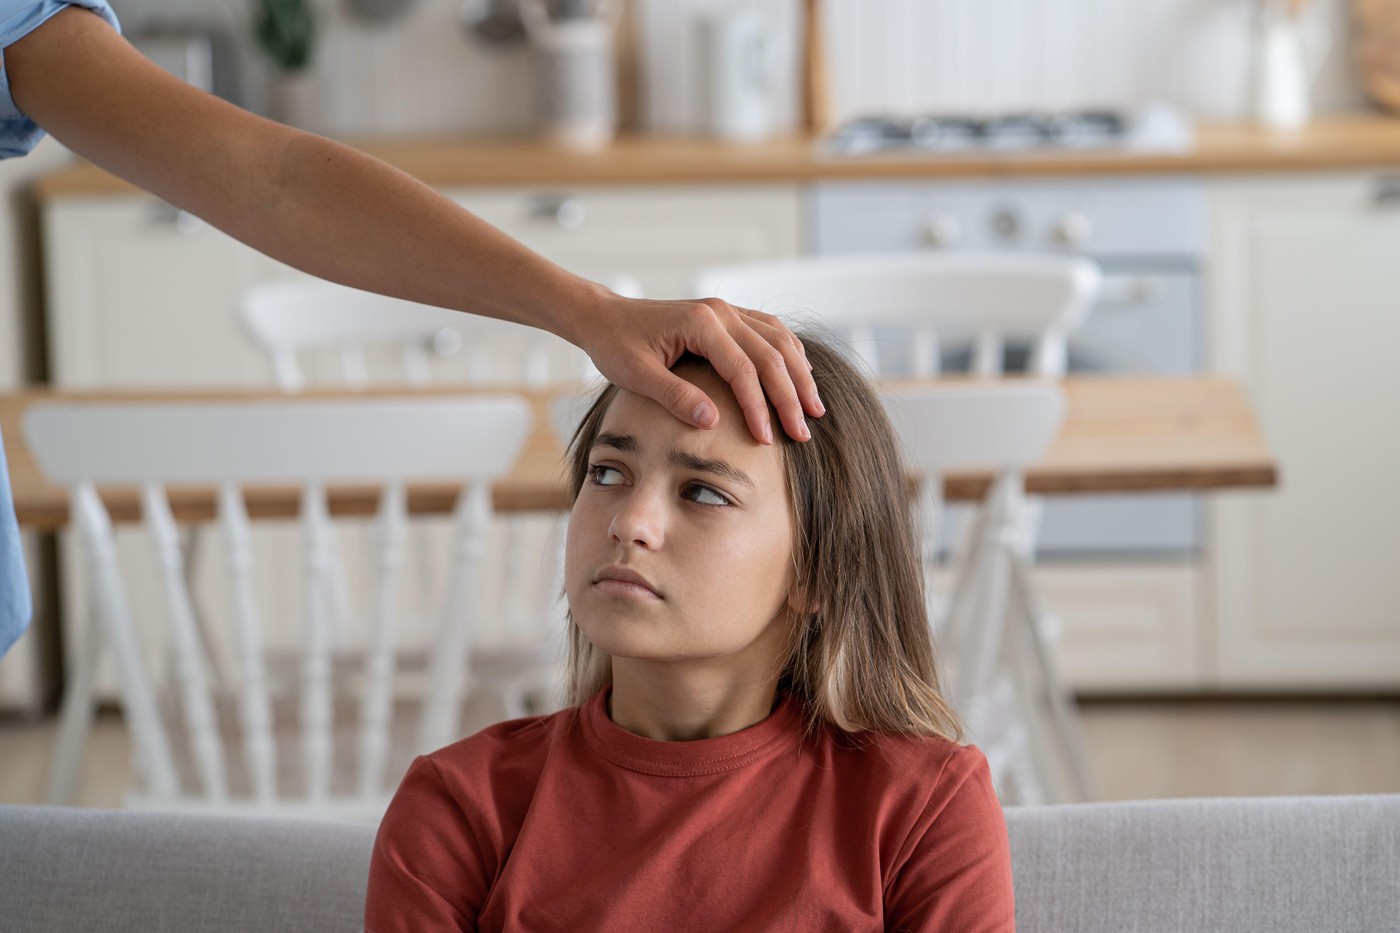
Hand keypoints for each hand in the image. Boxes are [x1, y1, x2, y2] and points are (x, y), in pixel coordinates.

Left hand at [575, 292, 824, 443]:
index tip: (767, 440)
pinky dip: (790, 354)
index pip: (743, 370)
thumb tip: (712, 422)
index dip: (759, 407)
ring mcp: (727, 310)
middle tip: (803, 434)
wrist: (604, 317)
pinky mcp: (727, 316)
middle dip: (791, 397)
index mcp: (701, 323)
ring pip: (779, 341)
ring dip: (800, 375)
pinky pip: (770, 332)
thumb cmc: (615, 345)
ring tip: (814, 409)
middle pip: (771, 355)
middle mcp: (721, 311)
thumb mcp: (637, 375)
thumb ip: (675, 396)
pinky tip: (802, 375)